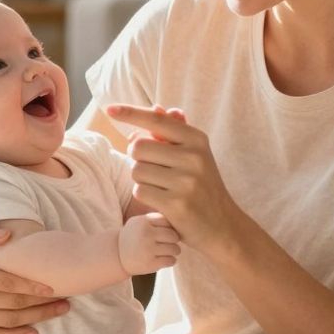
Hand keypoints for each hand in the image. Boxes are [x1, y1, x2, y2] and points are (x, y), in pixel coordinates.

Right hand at [0, 223, 69, 333]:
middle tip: (66, 300)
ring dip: (37, 318)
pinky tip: (35, 333)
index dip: (32, 286)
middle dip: (42, 303)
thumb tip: (6, 236)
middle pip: (13, 304)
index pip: (7, 283)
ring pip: (8, 320)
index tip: (53, 287)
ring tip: (59, 312)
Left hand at [108, 104, 245, 255]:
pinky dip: (144, 195)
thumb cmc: (202, 185)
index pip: (156, 120)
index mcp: (197, 139)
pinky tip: (161, 200)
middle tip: (154, 168)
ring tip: (161, 186)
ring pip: (136, 170)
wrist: (223, 225)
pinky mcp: (176, 204)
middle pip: (138, 147)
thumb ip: (174, 131)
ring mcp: (186, 182)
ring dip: (141, 179)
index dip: (130, 113)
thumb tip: (155, 107)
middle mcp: (193, 157)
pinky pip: (140, 190)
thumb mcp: (195, 154)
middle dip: (138, 158)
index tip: (110, 109)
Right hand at [118, 213, 181, 274]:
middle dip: (175, 239)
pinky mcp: (150, 264)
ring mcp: (148, 250)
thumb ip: (155, 218)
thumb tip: (178, 216)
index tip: (167, 231)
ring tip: (169, 251)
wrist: (116, 255)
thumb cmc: (133, 236)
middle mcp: (146, 235)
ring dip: (175, 251)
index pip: (168, 221)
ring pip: (175, 249)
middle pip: (174, 235)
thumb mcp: (139, 222)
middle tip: (171, 242)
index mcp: (144, 222)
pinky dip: (171, 260)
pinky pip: (171, 260)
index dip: (170, 227)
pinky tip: (165, 259)